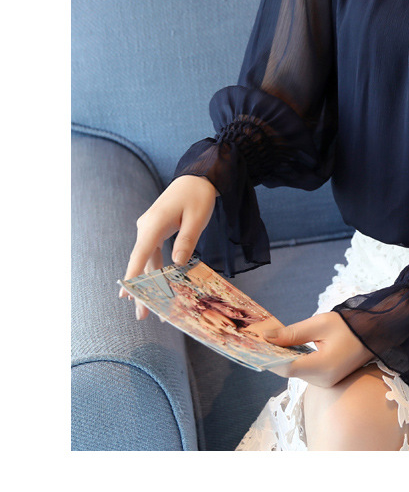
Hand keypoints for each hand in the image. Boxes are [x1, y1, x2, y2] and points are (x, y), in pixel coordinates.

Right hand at [119, 174, 218, 319]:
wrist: (197, 176)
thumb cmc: (198, 195)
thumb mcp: (197, 219)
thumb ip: (187, 241)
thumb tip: (177, 265)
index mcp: (154, 224)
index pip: (140, 254)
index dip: (133, 276)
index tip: (126, 295)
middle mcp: (146, 227)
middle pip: (141, 263)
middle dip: (141, 290)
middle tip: (141, 315)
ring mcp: (149, 229)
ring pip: (146, 261)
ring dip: (148, 284)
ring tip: (150, 309)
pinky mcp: (155, 230)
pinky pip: (152, 254)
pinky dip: (153, 271)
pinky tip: (153, 286)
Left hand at [258, 311, 375, 387]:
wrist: (374, 332)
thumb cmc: (349, 325)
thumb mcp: (319, 324)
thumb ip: (292, 333)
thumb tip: (267, 338)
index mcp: (323, 367)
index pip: (286, 368)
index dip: (269, 358)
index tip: (256, 345)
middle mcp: (323, 380)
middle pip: (289, 371)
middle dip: (275, 356)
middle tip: (261, 338)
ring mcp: (326, 383)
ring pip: (296, 372)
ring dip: (284, 358)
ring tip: (274, 340)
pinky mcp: (327, 381)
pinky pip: (305, 372)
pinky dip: (295, 360)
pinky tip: (290, 347)